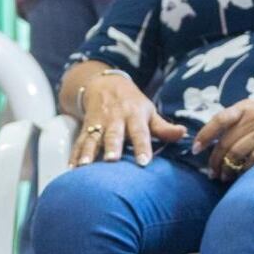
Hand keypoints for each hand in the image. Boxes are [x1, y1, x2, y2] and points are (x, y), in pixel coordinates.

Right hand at [70, 72, 185, 166]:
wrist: (104, 85)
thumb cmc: (132, 104)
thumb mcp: (149, 111)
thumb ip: (164, 127)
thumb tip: (184, 134)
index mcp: (134, 116)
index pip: (140, 133)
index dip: (143, 146)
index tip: (145, 162)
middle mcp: (115, 119)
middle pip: (113, 135)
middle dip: (111, 147)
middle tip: (111, 160)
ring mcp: (98, 123)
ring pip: (92, 138)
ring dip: (87, 152)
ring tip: (84, 166)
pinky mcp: (85, 128)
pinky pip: (78, 142)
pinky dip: (73, 155)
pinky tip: (70, 168)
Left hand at [193, 90, 253, 181]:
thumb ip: (239, 120)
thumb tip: (215, 138)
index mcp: (245, 107)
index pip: (218, 120)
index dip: (204, 136)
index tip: (195, 149)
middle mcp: (253, 117)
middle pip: (224, 143)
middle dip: (214, 161)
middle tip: (211, 173)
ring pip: (236, 153)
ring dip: (227, 169)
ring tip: (224, 177)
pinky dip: (244, 169)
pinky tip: (241, 175)